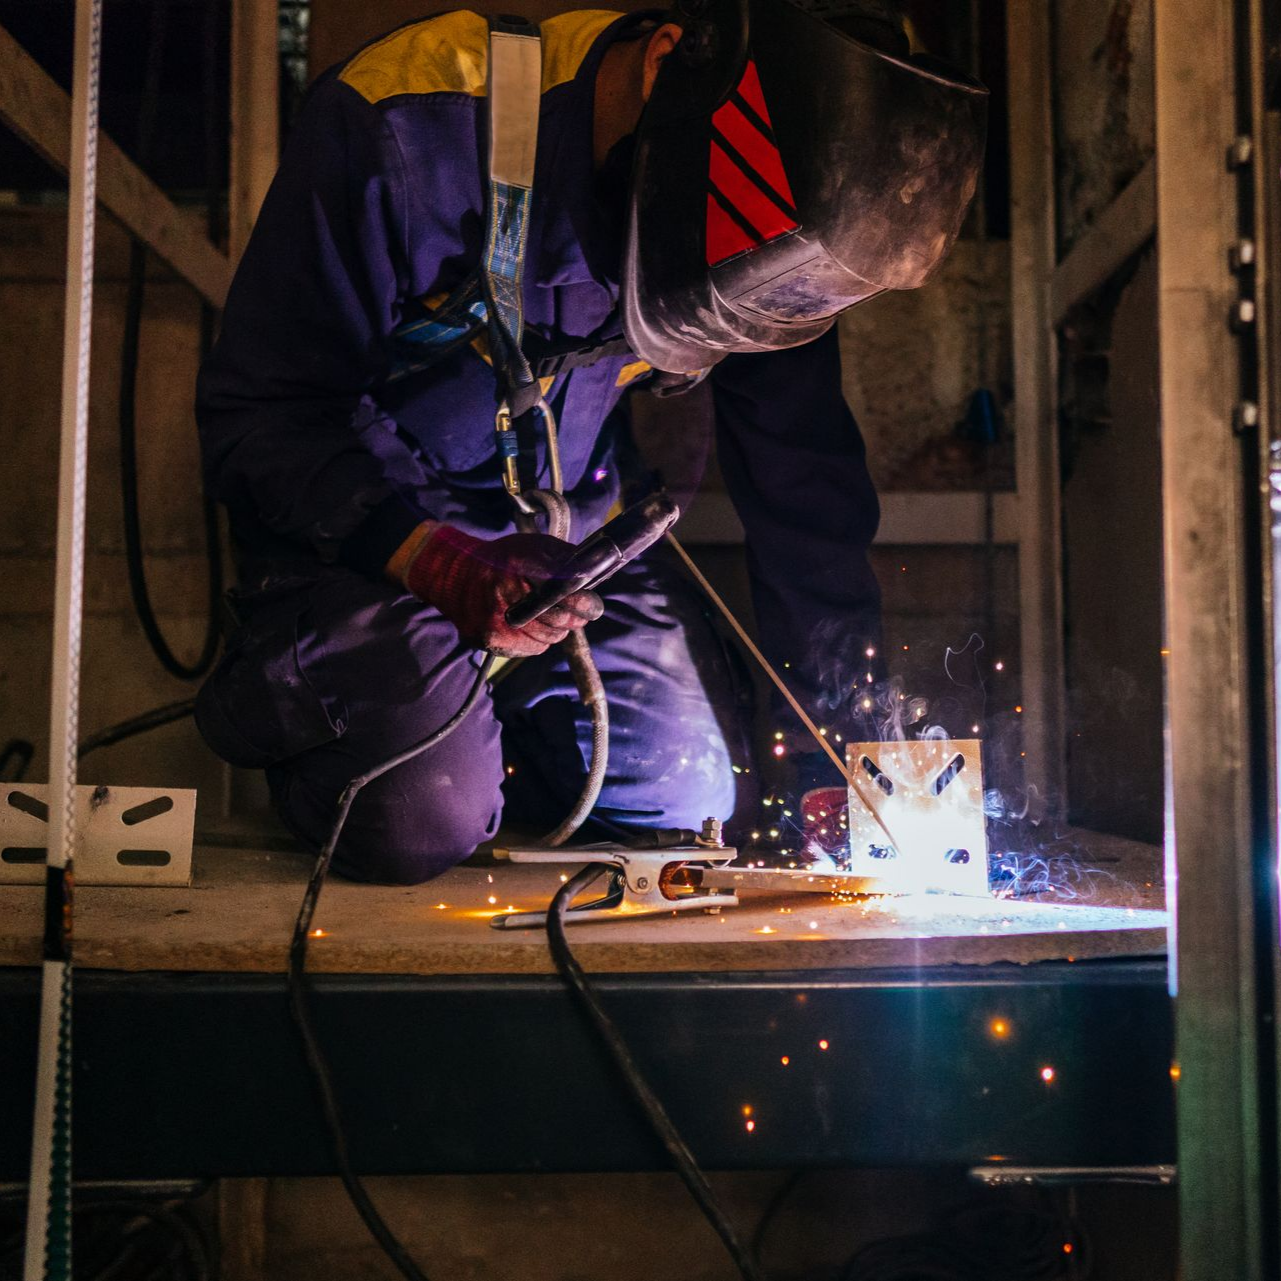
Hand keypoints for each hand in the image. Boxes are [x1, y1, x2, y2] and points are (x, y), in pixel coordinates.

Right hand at [398, 522, 603, 656]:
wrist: (455, 577)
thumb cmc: (501, 560)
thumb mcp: (533, 547)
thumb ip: (563, 558)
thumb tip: (593, 574)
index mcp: (518, 568)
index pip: (565, 594)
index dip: (584, 603)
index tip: (592, 605)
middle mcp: (506, 597)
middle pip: (559, 621)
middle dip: (574, 618)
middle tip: (577, 613)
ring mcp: (497, 623)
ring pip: (549, 638)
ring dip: (556, 629)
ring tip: (548, 615)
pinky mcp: (492, 641)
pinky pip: (532, 648)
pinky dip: (538, 639)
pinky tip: (529, 624)